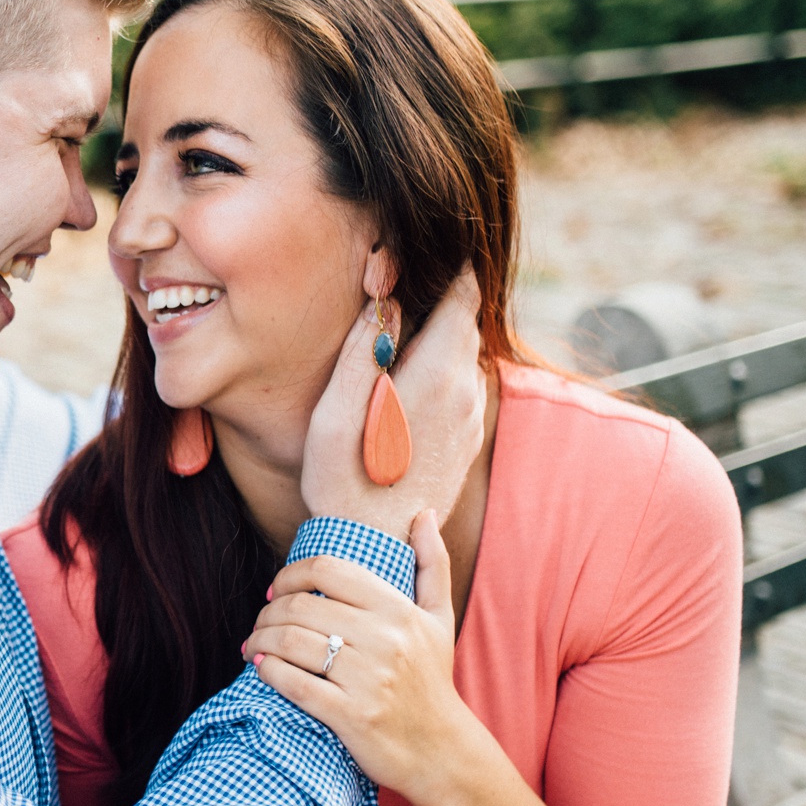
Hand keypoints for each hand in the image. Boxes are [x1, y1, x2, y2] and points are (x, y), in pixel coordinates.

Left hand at [242, 509, 496, 805]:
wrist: (441, 752)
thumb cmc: (432, 681)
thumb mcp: (439, 620)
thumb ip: (431, 563)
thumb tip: (423, 513)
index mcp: (398, 610)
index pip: (327, 570)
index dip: (289, 574)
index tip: (275, 591)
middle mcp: (384, 640)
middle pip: (300, 607)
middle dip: (267, 613)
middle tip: (259, 623)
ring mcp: (367, 679)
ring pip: (291, 643)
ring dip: (261, 640)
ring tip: (253, 646)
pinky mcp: (351, 716)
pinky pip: (294, 684)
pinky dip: (269, 672)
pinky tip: (261, 668)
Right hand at [301, 268, 486, 541]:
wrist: (370, 548)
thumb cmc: (342, 478)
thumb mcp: (337, 408)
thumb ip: (364, 347)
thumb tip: (385, 297)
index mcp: (438, 372)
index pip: (464, 294)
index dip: (448, 268)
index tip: (422, 256)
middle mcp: (466, 393)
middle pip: (466, 324)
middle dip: (441, 301)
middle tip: (400, 291)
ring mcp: (469, 422)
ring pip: (464, 358)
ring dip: (439, 341)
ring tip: (399, 338)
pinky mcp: (464, 446)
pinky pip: (462, 392)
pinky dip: (442, 375)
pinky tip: (407, 388)